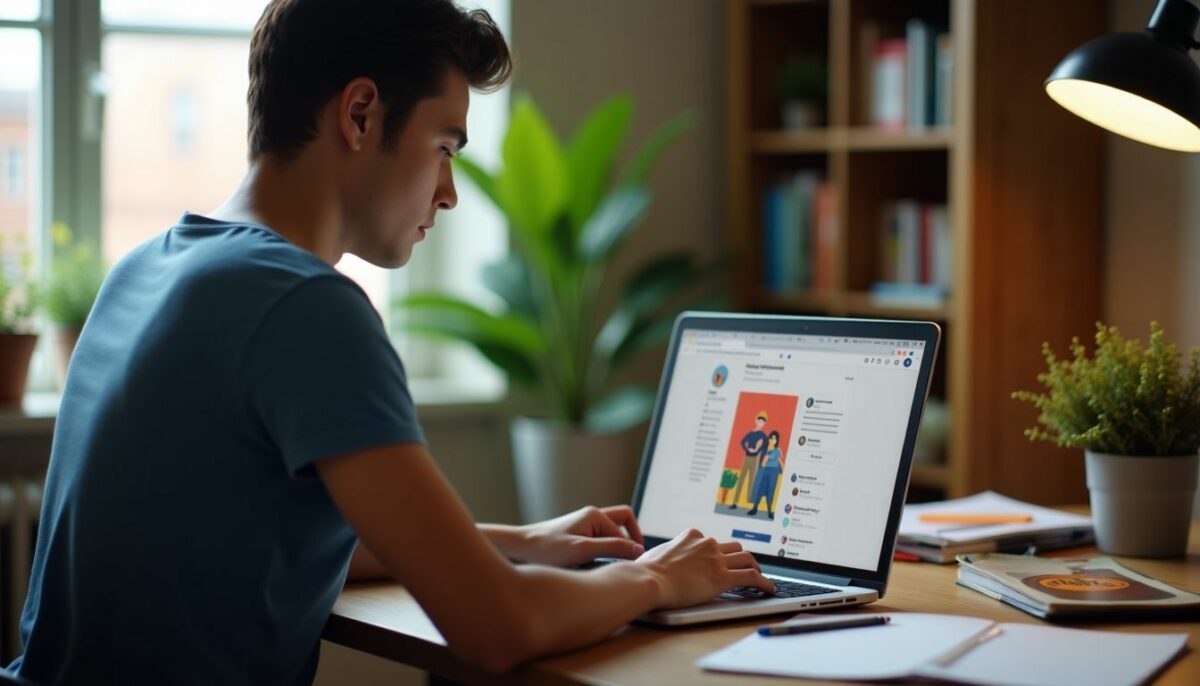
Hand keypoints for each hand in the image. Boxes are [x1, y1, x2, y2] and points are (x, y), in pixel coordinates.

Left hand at [515, 505, 644, 566]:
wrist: (520, 549)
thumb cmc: (546, 549)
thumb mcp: (583, 551)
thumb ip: (612, 549)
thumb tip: (639, 550)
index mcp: (595, 515)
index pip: (626, 531)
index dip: (631, 550)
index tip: (632, 570)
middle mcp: (591, 516)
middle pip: (623, 524)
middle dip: (627, 543)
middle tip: (628, 563)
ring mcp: (584, 525)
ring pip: (611, 534)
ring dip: (613, 549)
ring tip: (609, 568)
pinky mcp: (578, 535)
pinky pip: (599, 541)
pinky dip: (602, 553)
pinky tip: (594, 568)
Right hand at [636, 529, 774, 608]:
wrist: (650, 580)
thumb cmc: (645, 571)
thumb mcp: (653, 555)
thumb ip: (662, 554)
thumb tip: (653, 559)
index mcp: (691, 536)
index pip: (712, 541)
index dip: (719, 552)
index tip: (721, 560)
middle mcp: (707, 544)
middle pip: (733, 547)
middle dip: (740, 557)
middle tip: (746, 566)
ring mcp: (716, 560)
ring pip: (747, 558)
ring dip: (756, 567)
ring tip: (760, 576)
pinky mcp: (723, 577)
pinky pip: (751, 577)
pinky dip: (764, 582)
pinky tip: (769, 589)